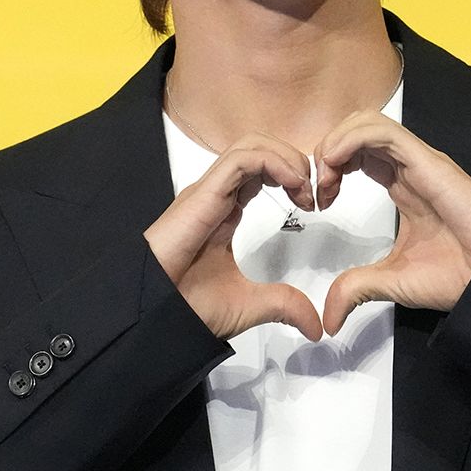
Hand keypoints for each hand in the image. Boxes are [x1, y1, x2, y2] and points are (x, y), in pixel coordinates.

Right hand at [143, 132, 325, 341]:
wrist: (156, 316)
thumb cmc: (188, 307)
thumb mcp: (251, 304)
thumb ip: (284, 305)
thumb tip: (314, 325)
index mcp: (225, 212)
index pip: (261, 170)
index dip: (292, 177)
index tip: (312, 204)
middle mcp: (216, 194)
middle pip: (259, 148)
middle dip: (293, 161)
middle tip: (312, 192)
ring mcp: (208, 191)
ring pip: (250, 145)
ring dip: (285, 158)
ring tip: (303, 186)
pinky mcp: (203, 194)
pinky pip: (241, 158)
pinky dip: (273, 161)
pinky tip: (292, 183)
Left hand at [314, 112, 470, 335]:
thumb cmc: (457, 275)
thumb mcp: (390, 282)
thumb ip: (356, 289)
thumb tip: (329, 319)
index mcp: (402, 186)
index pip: (357, 154)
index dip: (330, 169)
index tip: (318, 201)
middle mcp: (409, 168)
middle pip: (358, 130)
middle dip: (328, 150)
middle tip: (318, 186)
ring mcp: (420, 161)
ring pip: (368, 122)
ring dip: (337, 141)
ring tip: (326, 173)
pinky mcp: (428, 162)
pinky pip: (384, 132)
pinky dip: (352, 138)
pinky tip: (336, 162)